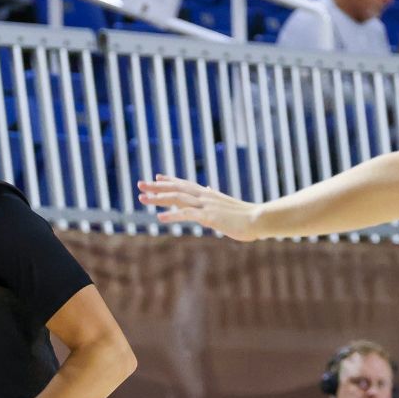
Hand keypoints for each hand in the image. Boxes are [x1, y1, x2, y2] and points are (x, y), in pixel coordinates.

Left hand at [136, 175, 259, 240]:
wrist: (259, 219)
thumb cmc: (246, 215)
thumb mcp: (228, 205)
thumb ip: (215, 198)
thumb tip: (209, 190)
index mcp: (209, 194)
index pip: (185, 184)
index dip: (170, 180)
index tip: (157, 177)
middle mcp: (205, 196)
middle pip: (176, 188)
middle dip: (156, 187)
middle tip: (140, 184)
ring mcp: (206, 205)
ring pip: (177, 198)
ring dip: (158, 198)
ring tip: (141, 198)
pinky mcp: (209, 216)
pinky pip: (186, 214)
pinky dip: (172, 215)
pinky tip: (159, 218)